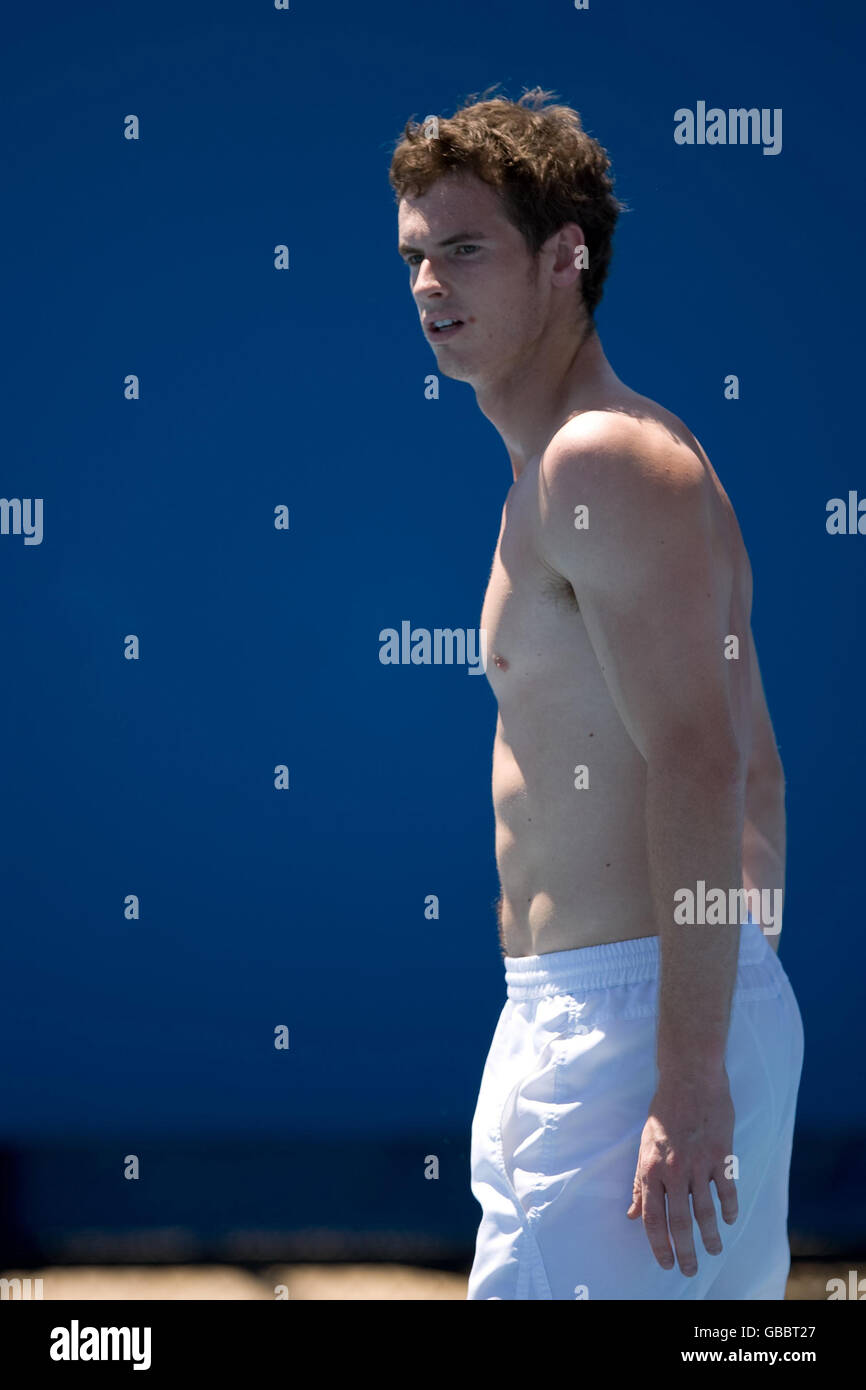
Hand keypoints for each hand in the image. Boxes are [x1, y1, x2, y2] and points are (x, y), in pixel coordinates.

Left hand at [626, 1073, 738, 1275]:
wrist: (689, 1079)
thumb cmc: (664, 1112)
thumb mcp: (644, 1146)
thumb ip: (641, 1183)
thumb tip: (632, 1214)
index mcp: (651, 1169)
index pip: (653, 1217)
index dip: (658, 1244)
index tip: (665, 1262)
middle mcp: (674, 1171)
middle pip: (679, 1221)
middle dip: (684, 1250)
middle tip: (688, 1271)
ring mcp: (699, 1164)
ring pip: (705, 1211)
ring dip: (709, 1236)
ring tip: (712, 1252)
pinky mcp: (721, 1155)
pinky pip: (727, 1190)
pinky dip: (729, 1209)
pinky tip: (729, 1221)